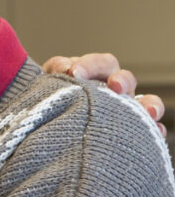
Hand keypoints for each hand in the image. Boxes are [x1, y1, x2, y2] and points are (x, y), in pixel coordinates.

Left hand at [43, 53, 165, 135]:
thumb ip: (55, 71)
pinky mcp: (128, 130)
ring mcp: (122, 109)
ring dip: (148, 104)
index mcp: (94, 74)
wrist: (41, 127)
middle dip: (121, 81)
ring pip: (143, 101)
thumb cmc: (46, 101)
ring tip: (148, 111)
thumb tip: (64, 68)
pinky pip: (148, 129)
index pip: (101, 63)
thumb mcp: (45, 84)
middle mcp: (112, 90)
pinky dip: (154, 130)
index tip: (73, 72)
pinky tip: (155, 133)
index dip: (90, 65)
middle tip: (114, 86)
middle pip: (125, 79)